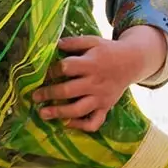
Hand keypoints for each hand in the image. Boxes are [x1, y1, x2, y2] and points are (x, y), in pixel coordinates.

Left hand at [33, 28, 167, 131]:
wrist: (133, 61)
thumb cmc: (107, 51)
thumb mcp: (92, 41)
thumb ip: (73, 43)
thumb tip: (53, 44)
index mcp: (91, 63)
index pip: (67, 68)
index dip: (52, 71)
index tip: (42, 73)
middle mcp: (96, 82)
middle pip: (68, 91)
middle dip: (48, 94)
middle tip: (35, 96)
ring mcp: (101, 97)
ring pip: (78, 110)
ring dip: (59, 113)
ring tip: (43, 113)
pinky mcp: (106, 107)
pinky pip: (94, 122)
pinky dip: (81, 126)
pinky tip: (67, 123)